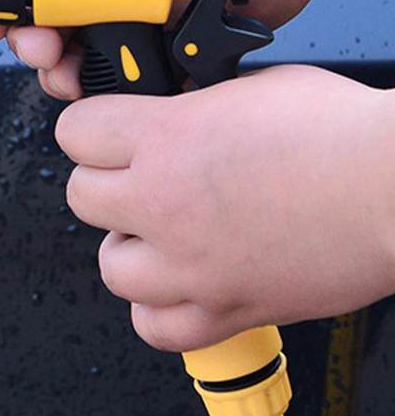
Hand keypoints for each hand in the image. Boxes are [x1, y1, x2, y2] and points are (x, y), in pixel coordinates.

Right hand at [0, 0, 394, 99]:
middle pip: (51, 17)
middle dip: (32, 40)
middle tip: (36, 45)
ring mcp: (142, 2)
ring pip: (89, 50)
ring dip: (69, 68)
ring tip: (68, 70)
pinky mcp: (177, 31)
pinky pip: (141, 68)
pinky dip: (124, 83)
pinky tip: (118, 81)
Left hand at [55, 66, 394, 351]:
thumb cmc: (340, 132)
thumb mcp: (253, 90)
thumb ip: (196, 107)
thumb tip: (174, 115)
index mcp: (168, 138)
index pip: (76, 131)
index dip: (87, 127)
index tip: (101, 131)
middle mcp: (167, 202)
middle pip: (81, 196)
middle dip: (104, 181)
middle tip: (135, 177)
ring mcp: (192, 264)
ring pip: (110, 265)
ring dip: (128, 244)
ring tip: (159, 230)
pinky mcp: (226, 308)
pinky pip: (155, 326)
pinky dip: (157, 306)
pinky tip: (179, 281)